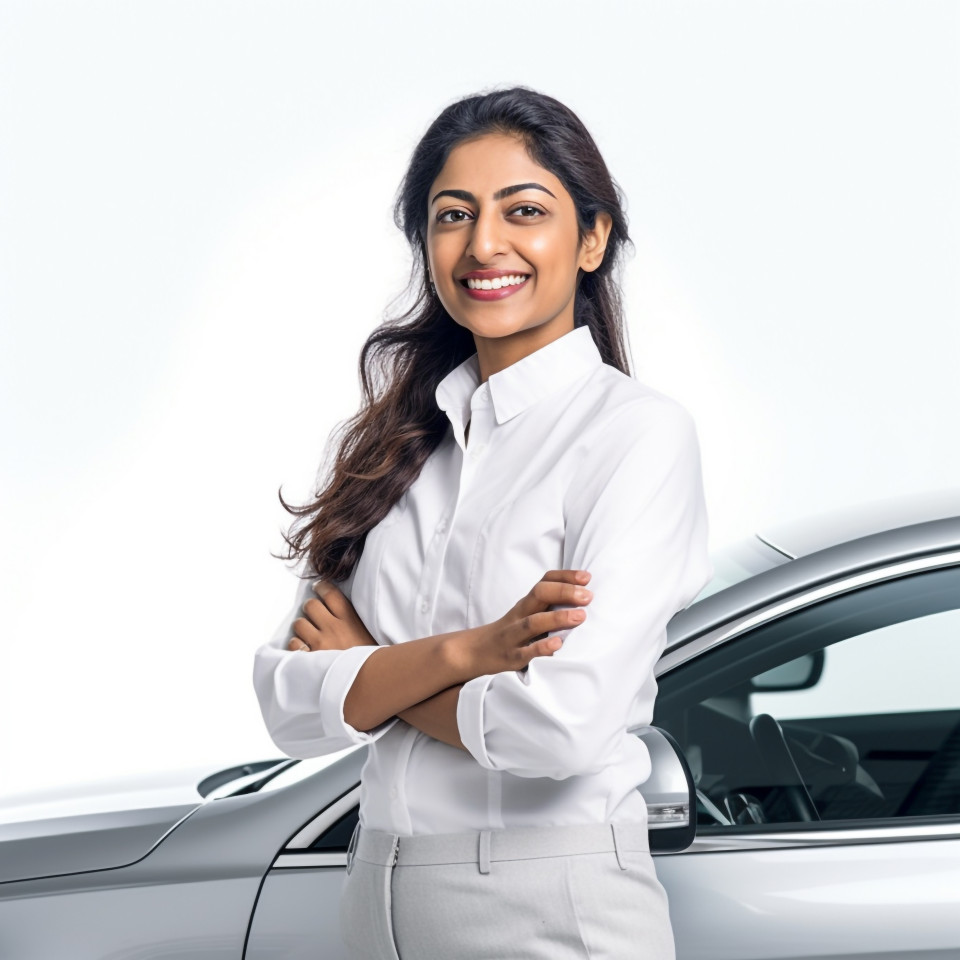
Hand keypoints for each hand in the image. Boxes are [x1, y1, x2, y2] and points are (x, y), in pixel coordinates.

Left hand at [287, 581, 378, 651]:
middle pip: (310, 605)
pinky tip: (305, 649)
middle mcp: (333, 628)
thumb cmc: (371, 658)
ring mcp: (321, 644)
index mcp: (349, 619)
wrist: (371, 683)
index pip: (329, 593)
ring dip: (302, 628)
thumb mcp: (367, 632)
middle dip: (310, 609)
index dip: (321, 587)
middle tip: (314, 615)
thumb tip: (334, 605)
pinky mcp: (311, 660)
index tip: (318, 588)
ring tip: (309, 634)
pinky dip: (297, 645)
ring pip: (299, 624)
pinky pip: (294, 644)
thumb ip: (352, 618)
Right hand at [452, 568, 591, 678]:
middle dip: (564, 592)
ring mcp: (514, 635)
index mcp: (527, 604)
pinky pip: (526, 652)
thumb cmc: (511, 633)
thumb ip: (550, 608)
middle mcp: (520, 614)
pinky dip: (541, 648)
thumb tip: (584, 600)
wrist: (474, 652)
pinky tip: (557, 645)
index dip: (565, 576)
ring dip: (557, 618)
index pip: (544, 582)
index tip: (587, 577)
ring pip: (533, 622)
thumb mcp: (527, 615)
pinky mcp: (511, 657)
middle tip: (588, 596)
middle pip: (539, 595)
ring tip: (580, 616)